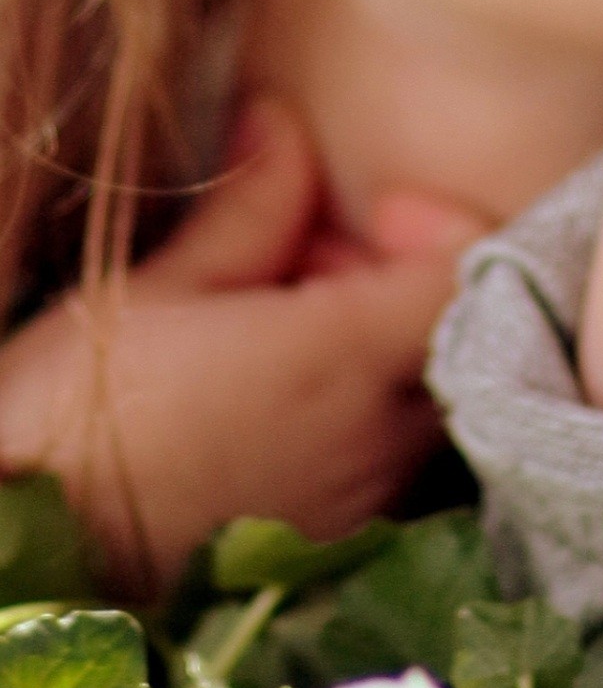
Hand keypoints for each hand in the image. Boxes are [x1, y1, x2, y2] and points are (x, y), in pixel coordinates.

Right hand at [0, 97, 486, 594]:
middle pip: (454, 335)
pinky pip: (382, 459)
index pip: (471, 276)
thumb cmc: (79, 417)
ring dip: (375, 346)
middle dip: (396, 280)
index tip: (380, 204)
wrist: (20, 565)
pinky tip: (269, 396)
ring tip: (272, 324)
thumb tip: (285, 121)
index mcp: (348, 360)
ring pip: (420, 399)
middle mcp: (377, 439)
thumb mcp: (160, 288)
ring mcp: (358, 506)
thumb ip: (252, 204)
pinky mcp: (324, 552)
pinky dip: (354, 409)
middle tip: (305, 256)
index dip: (444, 225)